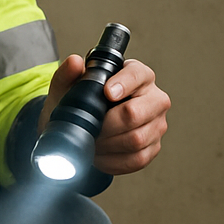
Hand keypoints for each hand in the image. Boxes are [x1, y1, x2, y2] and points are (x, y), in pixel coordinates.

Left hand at [39, 54, 169, 175]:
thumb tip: (74, 62)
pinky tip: (101, 155)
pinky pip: (137, 158)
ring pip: (137, 139)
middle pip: (136, 113)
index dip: (123, 84)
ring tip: (93, 141)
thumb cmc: (78, 104)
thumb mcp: (66, 88)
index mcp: (137, 75)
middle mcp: (153, 98)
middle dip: (107, 124)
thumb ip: (67, 73)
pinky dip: (114, 160)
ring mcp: (157, 124)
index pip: (137, 75)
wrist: (79, 130)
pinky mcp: (153, 147)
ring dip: (108, 144)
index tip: (106, 93)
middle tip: (91, 128)